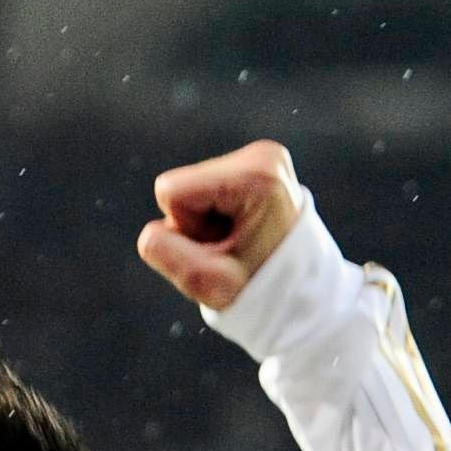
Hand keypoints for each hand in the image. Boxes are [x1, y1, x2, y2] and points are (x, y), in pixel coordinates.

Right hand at [136, 140, 303, 311]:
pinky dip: (216, 218)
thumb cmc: (260, 292)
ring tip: (240, 244)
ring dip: (207, 225)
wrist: (301, 294)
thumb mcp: (211, 285)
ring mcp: (259, 157)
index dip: (187, 230)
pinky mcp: (254, 166)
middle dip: (197, 226)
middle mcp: (260, 155)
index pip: (172, 192)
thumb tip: (149, 235)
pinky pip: (204, 191)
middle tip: (233, 250)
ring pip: (191, 190)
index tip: (224, 249)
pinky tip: (243, 234)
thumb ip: (170, 257)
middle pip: (182, 188)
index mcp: (255, 175)